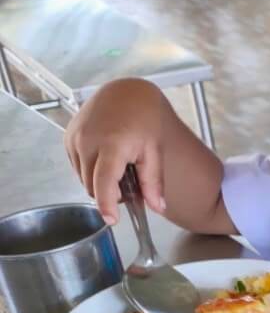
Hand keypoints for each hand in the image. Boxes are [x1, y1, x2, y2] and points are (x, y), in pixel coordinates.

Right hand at [64, 79, 172, 224]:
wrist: (126, 93)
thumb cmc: (144, 120)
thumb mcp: (155, 150)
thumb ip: (154, 181)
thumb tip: (158, 207)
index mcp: (113, 144)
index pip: (105, 182)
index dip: (107, 204)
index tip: (112, 220)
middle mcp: (88, 140)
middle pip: (93, 185)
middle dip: (109, 193)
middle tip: (129, 183)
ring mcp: (75, 138)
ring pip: (82, 178)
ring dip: (99, 181)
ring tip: (119, 166)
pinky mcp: (68, 137)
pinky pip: (76, 165)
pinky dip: (90, 169)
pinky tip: (105, 157)